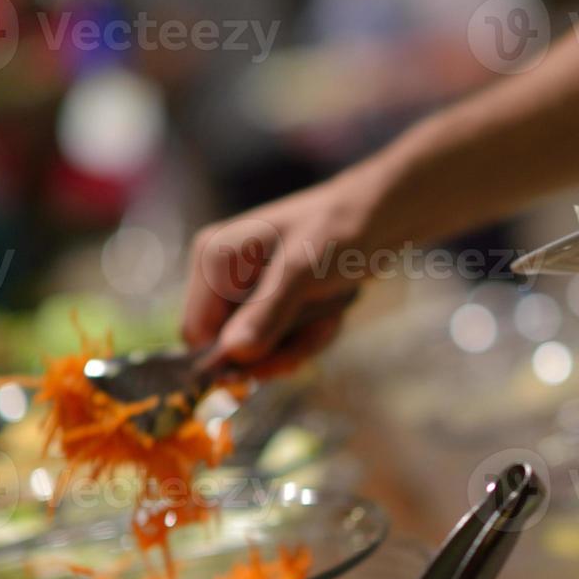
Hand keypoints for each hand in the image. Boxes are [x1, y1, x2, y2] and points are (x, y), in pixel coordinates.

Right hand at [181, 164, 391, 374]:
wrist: (381, 216)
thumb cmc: (338, 231)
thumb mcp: (302, 272)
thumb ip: (267, 313)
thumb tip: (232, 353)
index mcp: (213, 259)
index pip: (197, 333)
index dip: (232, 358)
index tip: (277, 361)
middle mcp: (222, 275)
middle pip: (234, 347)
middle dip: (281, 348)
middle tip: (319, 329)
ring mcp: (247, 290)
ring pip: (263, 348)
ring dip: (303, 341)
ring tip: (331, 313)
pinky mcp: (272, 301)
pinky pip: (284, 340)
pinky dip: (311, 334)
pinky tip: (332, 312)